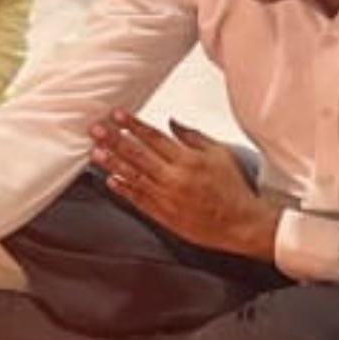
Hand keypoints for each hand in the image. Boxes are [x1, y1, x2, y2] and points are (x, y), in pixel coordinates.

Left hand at [92, 113, 278, 255]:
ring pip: (134, 177)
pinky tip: (112, 181)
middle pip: (138, 154)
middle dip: (114, 140)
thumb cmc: (234, 190)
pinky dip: (124, 190)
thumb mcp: (221, 154)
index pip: (154, 137)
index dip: (133, 125)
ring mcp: (168, 198)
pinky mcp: (165, 216)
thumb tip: (172, 123)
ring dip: (113, 163)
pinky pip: (139, 200)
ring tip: (96, 152)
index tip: (118, 115)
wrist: (242, 224)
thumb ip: (193, 137)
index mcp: (188, 160)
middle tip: (96, 129)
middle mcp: (175, 178)